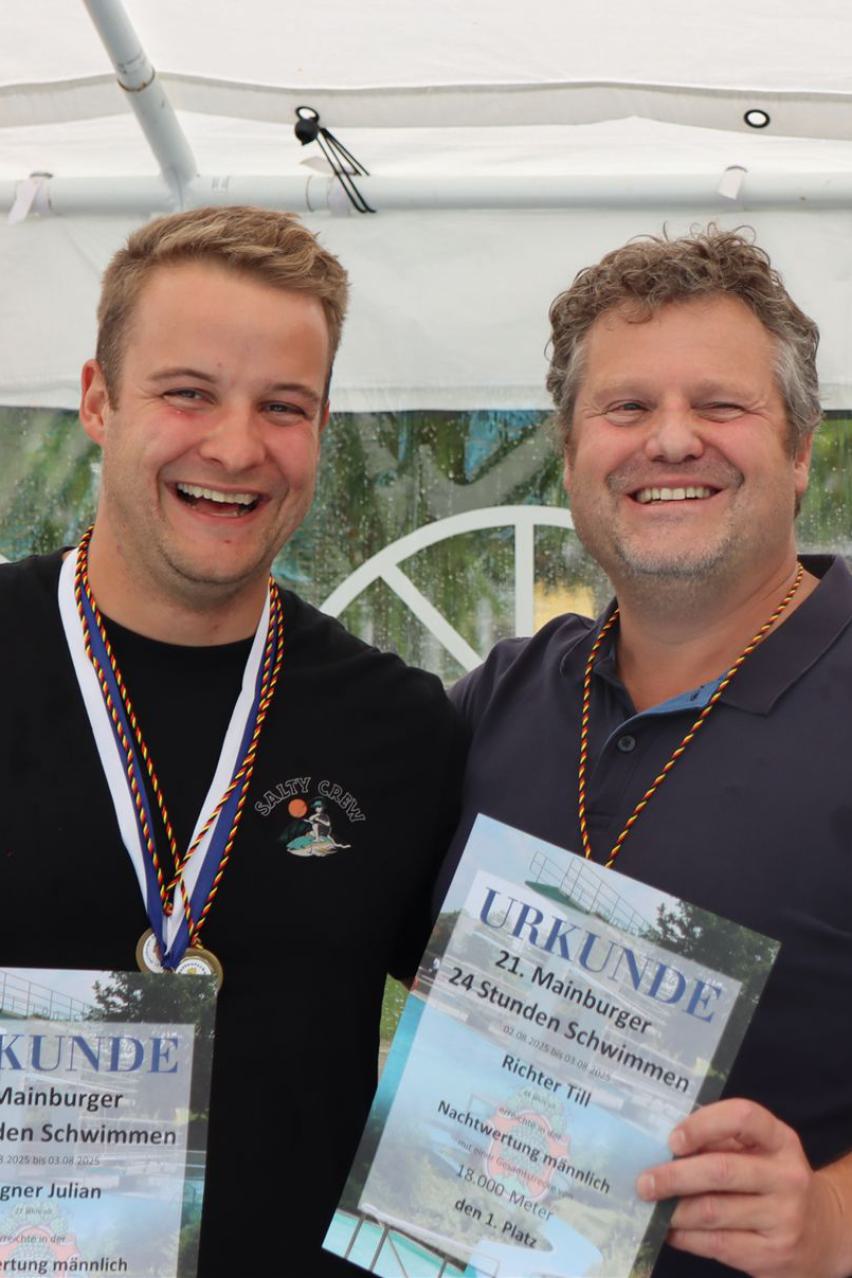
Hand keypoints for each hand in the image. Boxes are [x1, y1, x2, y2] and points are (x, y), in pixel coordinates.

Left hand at [636, 1099, 850, 1276]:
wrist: (822, 1232)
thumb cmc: (773, 1181)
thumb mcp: (760, 1152)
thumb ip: (722, 1142)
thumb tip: (663, 1146)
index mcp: (781, 1141)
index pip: (744, 1117)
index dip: (703, 1124)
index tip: (673, 1139)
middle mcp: (787, 1177)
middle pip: (721, 1171)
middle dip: (674, 1176)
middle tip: (644, 1181)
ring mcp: (783, 1219)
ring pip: (712, 1212)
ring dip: (673, 1210)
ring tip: (652, 1206)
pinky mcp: (772, 1255)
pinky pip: (717, 1244)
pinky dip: (685, 1237)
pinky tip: (670, 1231)